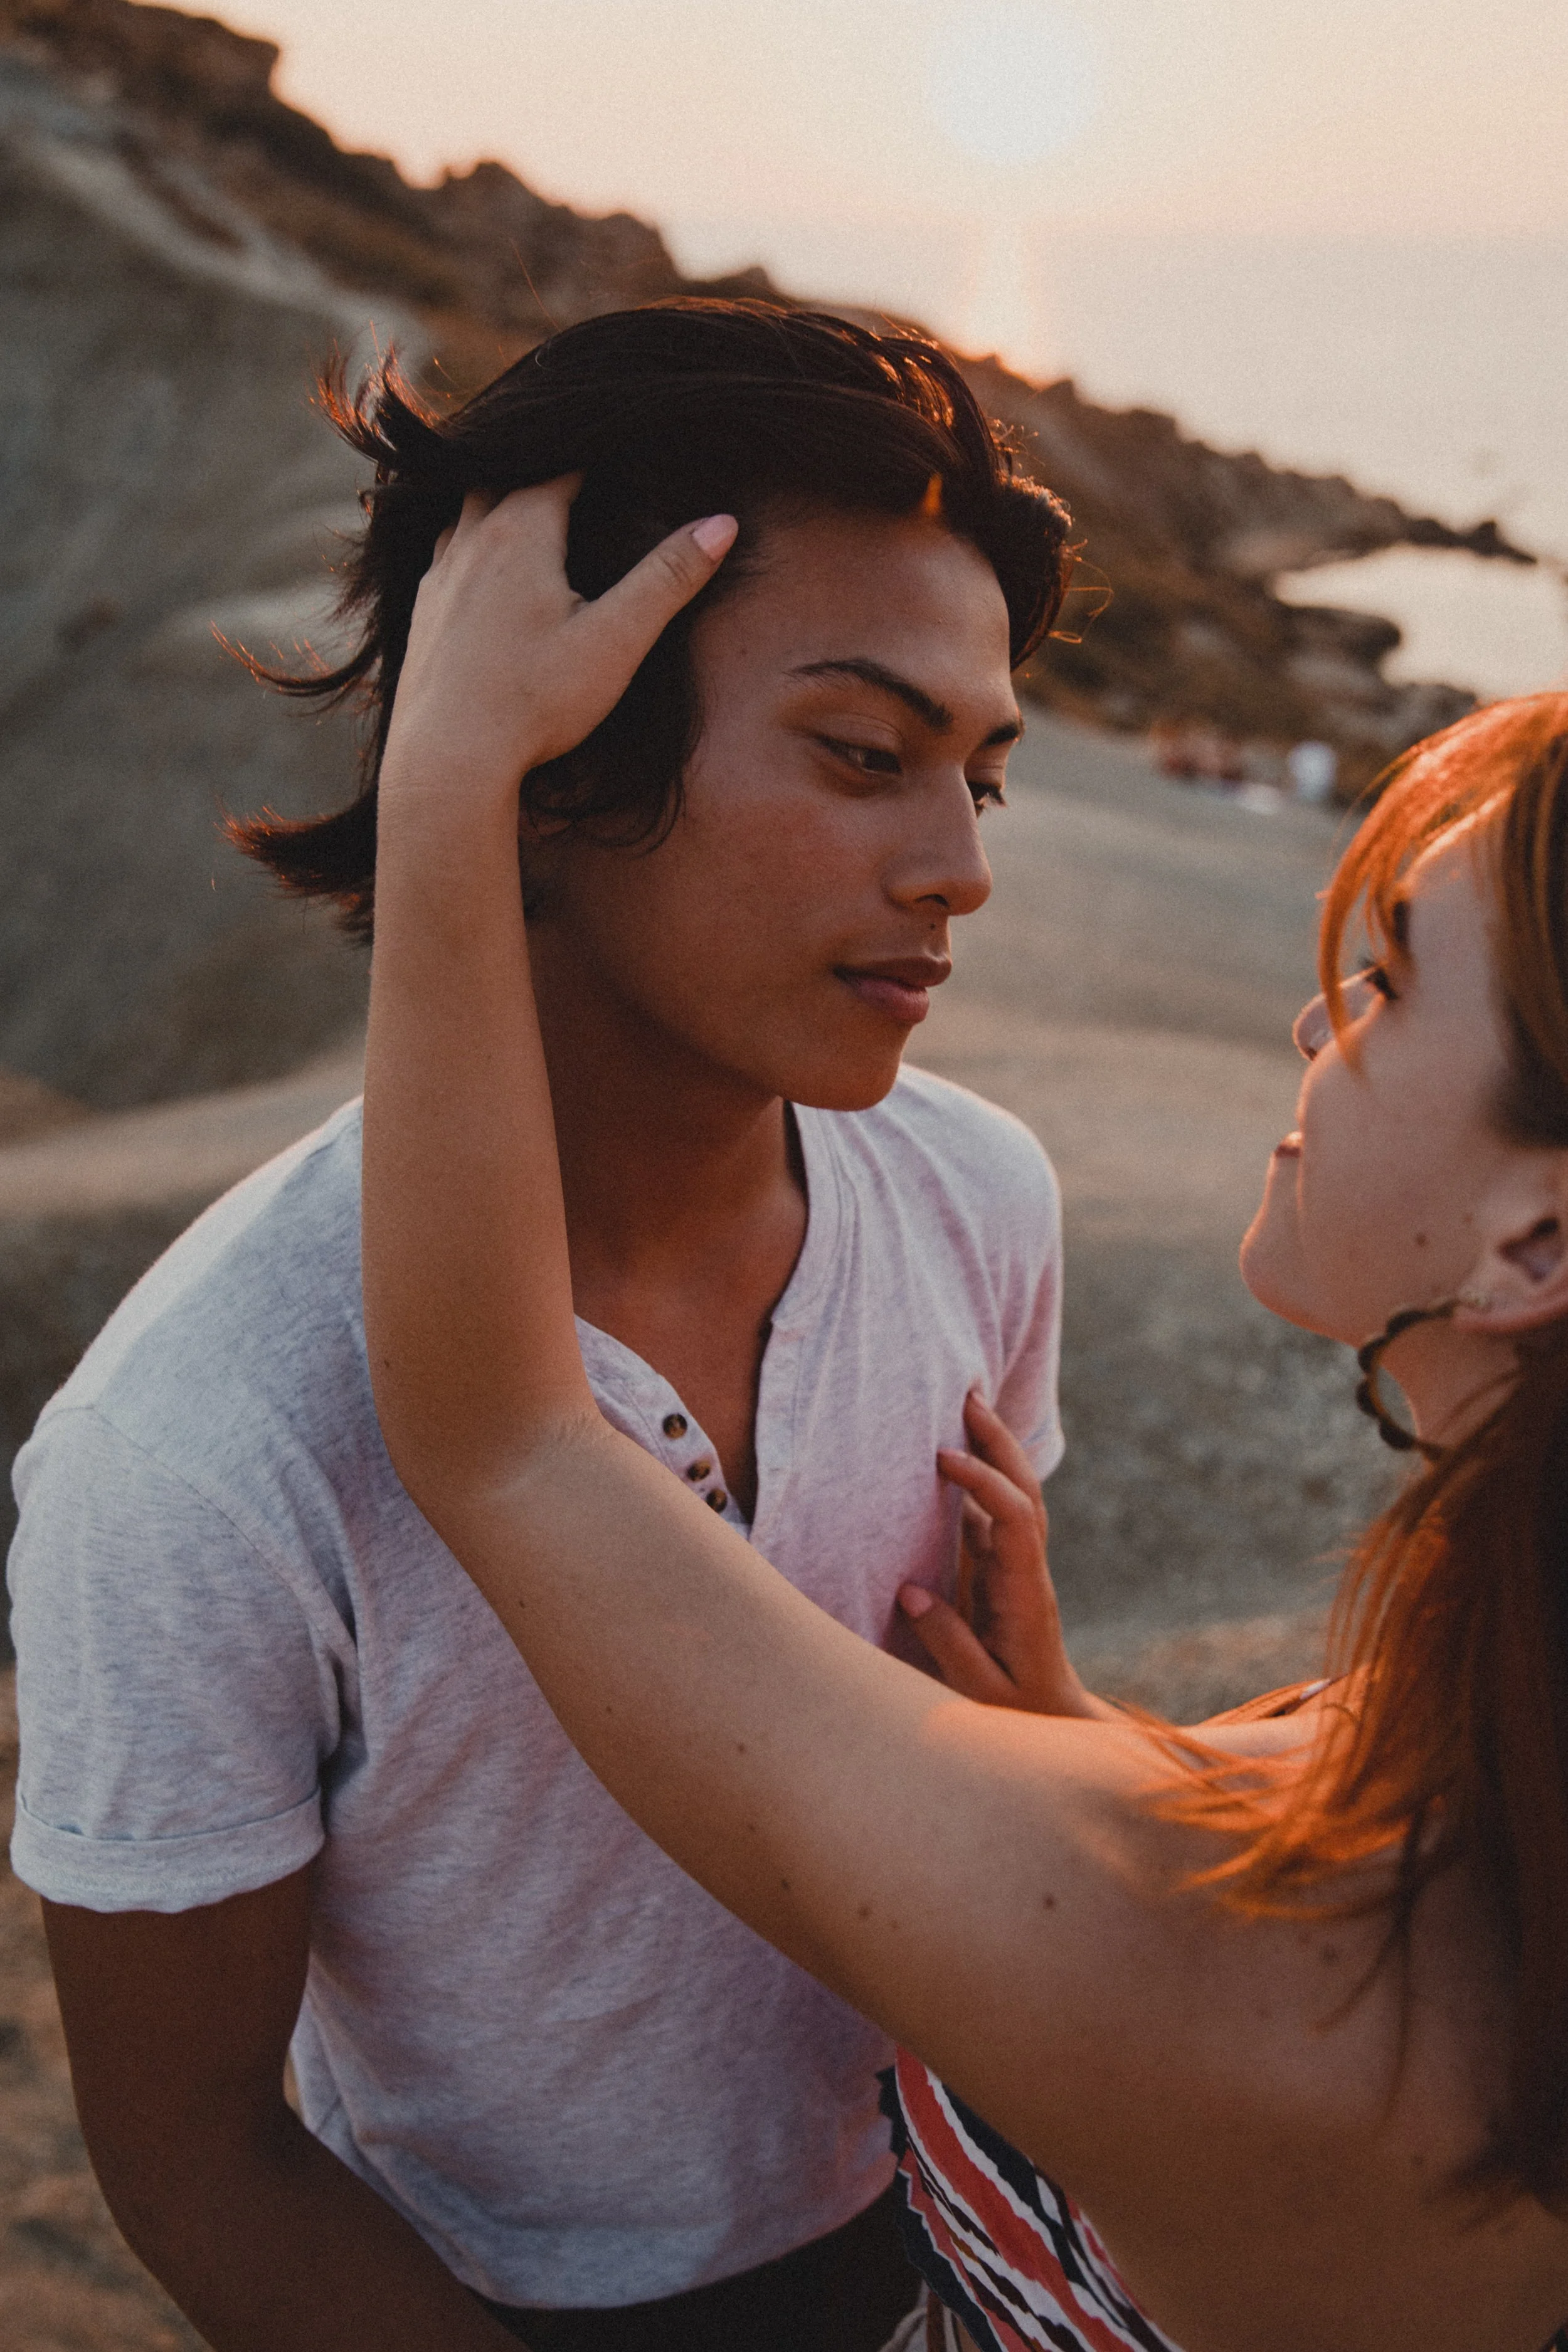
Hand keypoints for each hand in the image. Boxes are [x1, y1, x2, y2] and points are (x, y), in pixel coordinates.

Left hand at [378, 479, 736, 811]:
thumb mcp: (616, 640)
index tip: (619, 455)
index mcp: (523, 531)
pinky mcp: (423, 613)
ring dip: (498, 502)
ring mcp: (439, 576)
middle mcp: (472, 540)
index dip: (593, 460)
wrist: (449, 757)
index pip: (562, 469)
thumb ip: (667, 578)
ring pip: (467, 512)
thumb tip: (722, 524)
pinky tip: (480, 567)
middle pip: (507, 479)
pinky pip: (445, 556)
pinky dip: (470, 545)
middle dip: (543, 471)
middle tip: (575, 473)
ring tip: (527, 506)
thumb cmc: (536, 700)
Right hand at [898, 1392, 1109, 1718]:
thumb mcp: (979, 1690)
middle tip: (968, 1396)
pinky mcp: (1004, 1570)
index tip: (944, 1458)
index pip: (1016, 1518)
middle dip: (998, 1441)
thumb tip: (909, 1589)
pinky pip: (996, 1514)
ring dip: (993, 1450)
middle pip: (1026, 1489)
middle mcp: (1028, 1568)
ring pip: (1015, 1494)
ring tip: (965, 1406)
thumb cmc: (1018, 1710)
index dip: (984, 1481)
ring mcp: (1019, 1565)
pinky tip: (956, 1456)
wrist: (1056, 1720)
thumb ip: (947, 1640)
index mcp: (1027, 1592)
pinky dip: (979, 1480)